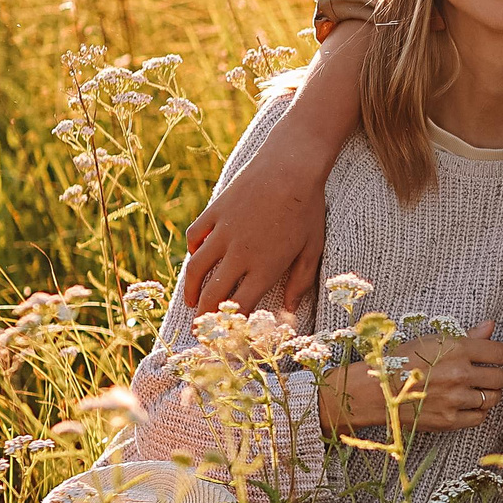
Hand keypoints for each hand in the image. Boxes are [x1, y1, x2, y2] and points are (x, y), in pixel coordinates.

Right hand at [182, 129, 333, 314]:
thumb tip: (292, 310)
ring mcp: (224, 232)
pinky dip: (192, 249)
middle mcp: (240, 254)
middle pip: (213, 295)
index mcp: (266, 268)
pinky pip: (195, 236)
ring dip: (189, 290)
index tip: (225, 337)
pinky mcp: (215, 212)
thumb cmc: (308, 209)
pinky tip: (196, 258)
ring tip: (191, 302)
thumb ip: (301, 281)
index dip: (229, 326)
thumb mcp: (313, 248)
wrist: (291, 165)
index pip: (240, 307)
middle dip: (203, 318)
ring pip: (195, 269)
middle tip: (199, 330)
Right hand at [399, 323, 502, 430]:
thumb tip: (490, 326)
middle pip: (500, 378)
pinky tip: (468, 404)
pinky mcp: (450, 420)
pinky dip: (478, 411)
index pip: (500, 353)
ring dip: (489, 394)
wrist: (377, 391)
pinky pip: (479, 416)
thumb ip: (466, 336)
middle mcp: (459, 373)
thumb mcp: (432, 341)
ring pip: (493, 398)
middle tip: (491, 376)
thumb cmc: (402, 361)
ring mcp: (456, 398)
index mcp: (456, 349)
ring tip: (476, 390)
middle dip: (499, 376)